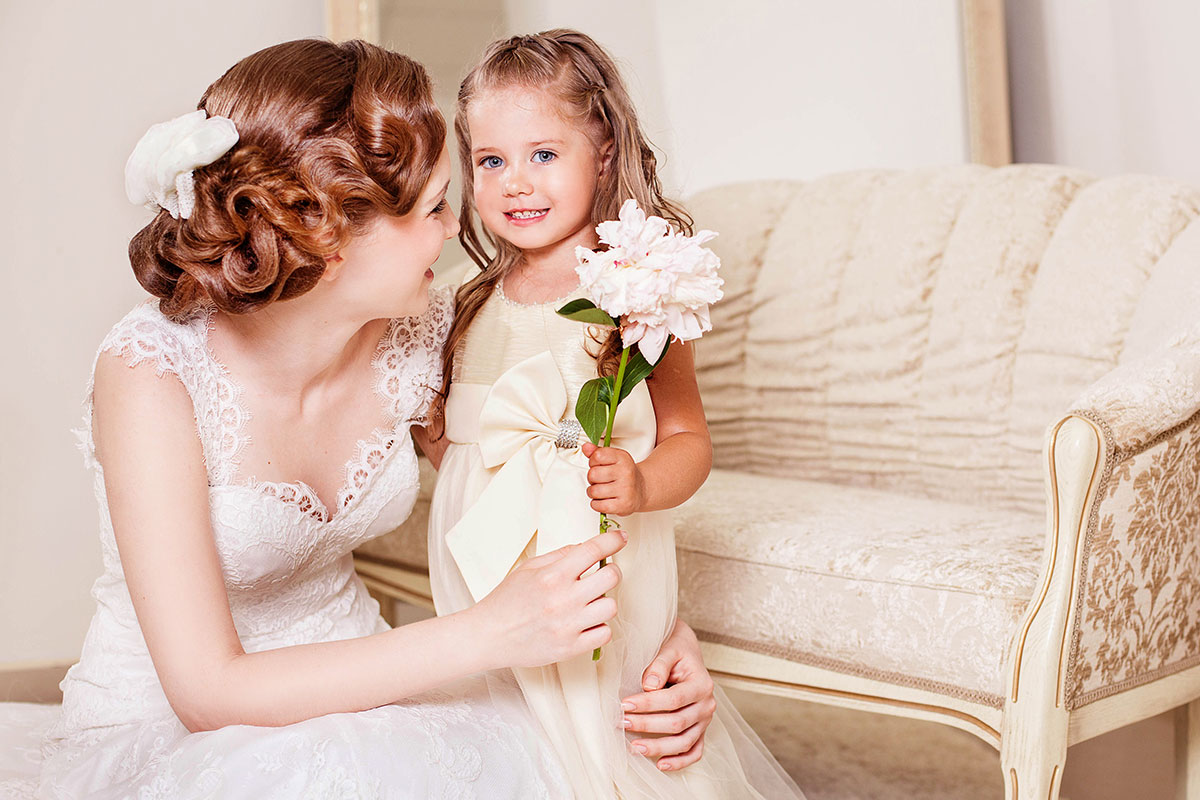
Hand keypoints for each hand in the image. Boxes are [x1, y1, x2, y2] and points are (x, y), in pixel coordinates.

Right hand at [469, 530, 625, 670]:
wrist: (488, 636)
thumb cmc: (506, 601)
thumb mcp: (528, 568)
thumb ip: (559, 556)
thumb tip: (585, 547)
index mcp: (552, 575)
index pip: (593, 550)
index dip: (613, 540)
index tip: (620, 538)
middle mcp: (563, 599)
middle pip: (611, 577)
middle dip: (611, 571)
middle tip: (602, 574)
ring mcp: (568, 625)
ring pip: (611, 606)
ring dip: (604, 601)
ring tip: (589, 602)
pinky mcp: (570, 648)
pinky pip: (604, 634)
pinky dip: (599, 627)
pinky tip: (586, 623)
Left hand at [582, 442, 646, 515]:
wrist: (642, 490)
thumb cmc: (624, 474)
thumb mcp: (613, 459)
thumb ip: (597, 452)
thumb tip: (586, 447)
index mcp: (622, 458)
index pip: (597, 456)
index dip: (593, 462)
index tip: (598, 465)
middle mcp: (626, 472)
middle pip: (593, 474)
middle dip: (592, 479)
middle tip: (600, 480)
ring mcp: (625, 489)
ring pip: (593, 491)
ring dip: (594, 493)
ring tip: (602, 491)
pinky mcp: (623, 505)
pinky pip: (598, 505)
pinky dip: (597, 504)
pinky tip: (604, 500)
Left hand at [621, 620, 715, 770]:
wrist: (686, 651)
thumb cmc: (675, 649)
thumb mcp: (668, 649)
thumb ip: (659, 664)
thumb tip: (649, 685)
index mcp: (702, 683)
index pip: (673, 699)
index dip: (648, 704)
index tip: (624, 704)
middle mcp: (707, 704)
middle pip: (677, 722)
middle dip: (647, 724)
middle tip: (621, 722)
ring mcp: (705, 720)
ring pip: (684, 741)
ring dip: (659, 747)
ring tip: (634, 747)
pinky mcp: (700, 730)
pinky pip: (695, 751)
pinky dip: (680, 761)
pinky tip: (660, 764)